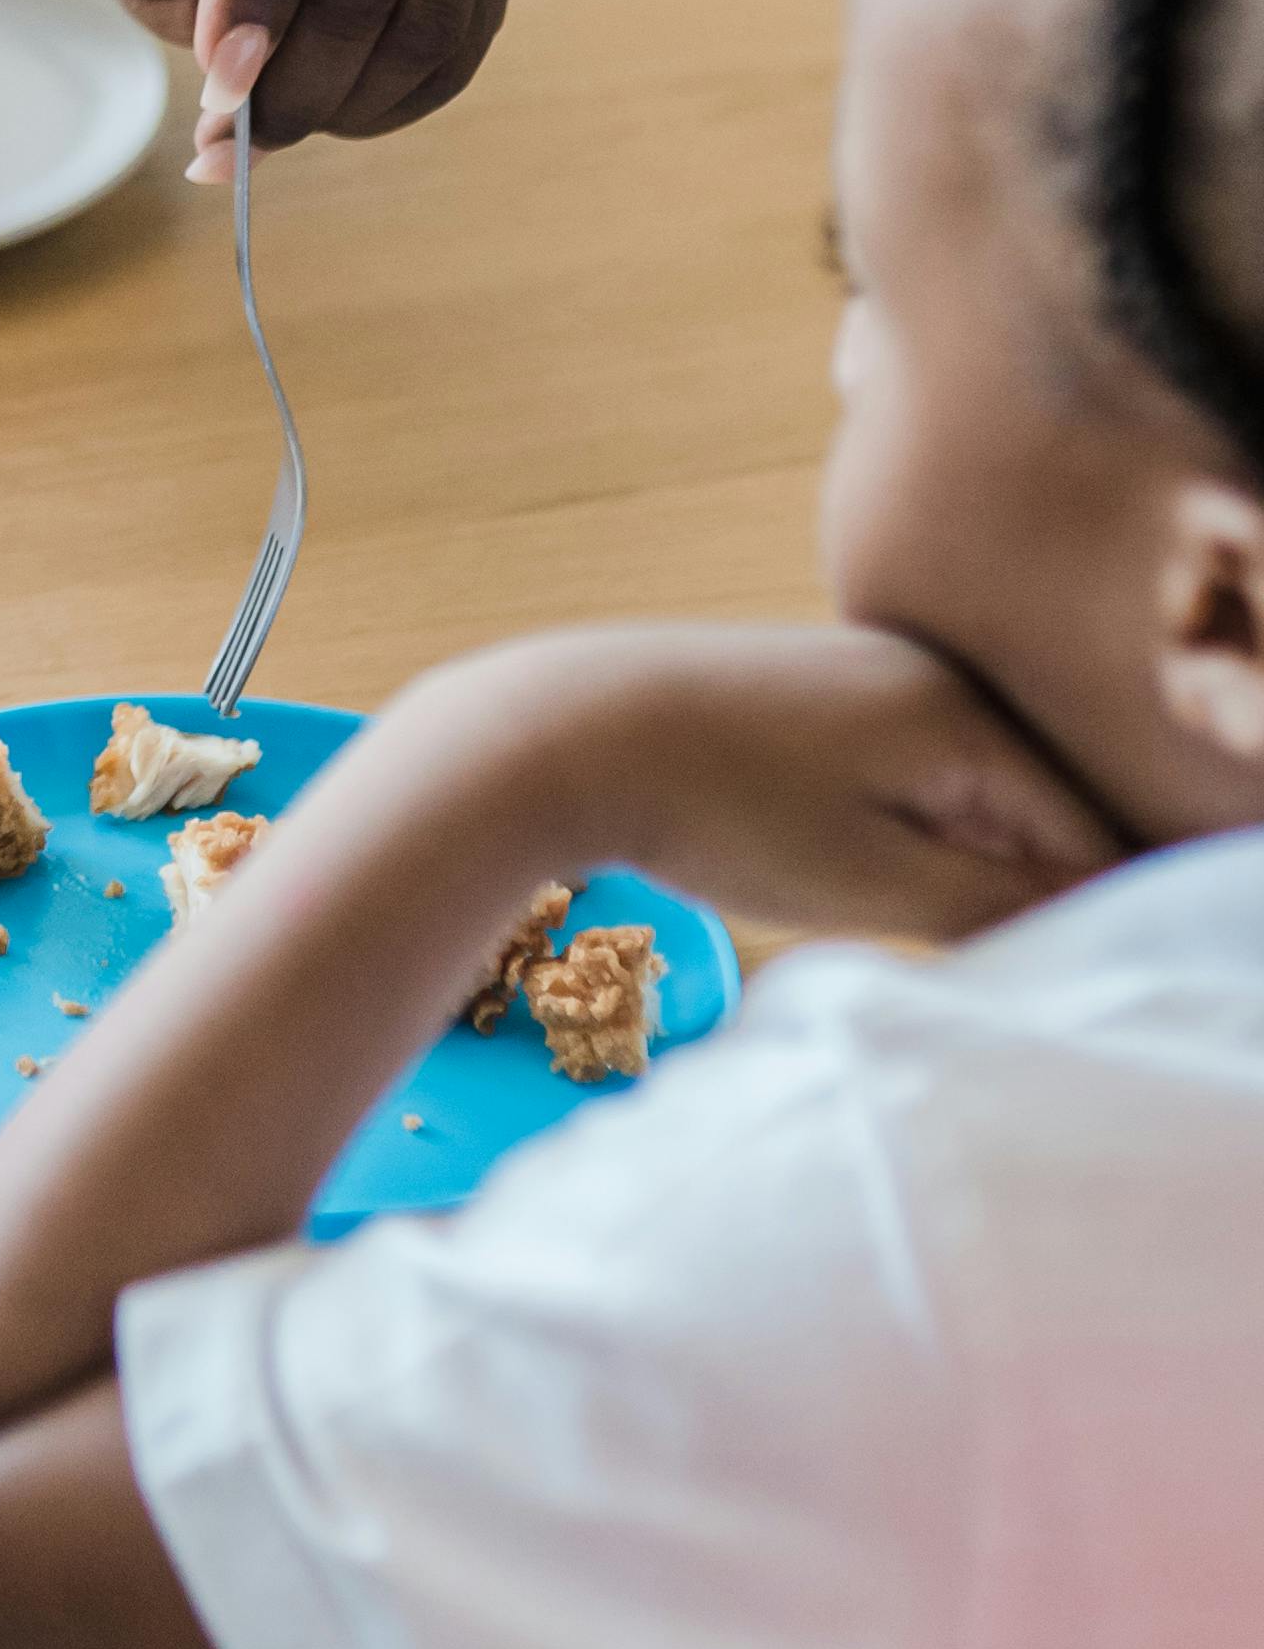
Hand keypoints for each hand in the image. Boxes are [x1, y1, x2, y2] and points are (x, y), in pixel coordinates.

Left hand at [405, 619, 1118, 960]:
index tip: (1031, 976)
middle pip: (1027, 810)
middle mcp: (929, 672)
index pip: (1086, 833)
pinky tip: (821, 858)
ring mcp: (865, 674)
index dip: (1080, 917)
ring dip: (941, 865)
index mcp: (964, 713)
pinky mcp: (808, 692)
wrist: (557, 733)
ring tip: (862, 899)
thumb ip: (997, 904)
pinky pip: (892, 774)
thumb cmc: (716, 811)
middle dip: (1009, 889)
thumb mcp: (872, 882)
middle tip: (944, 950)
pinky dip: (885, 830)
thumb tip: (1091, 915)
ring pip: (954, 795)